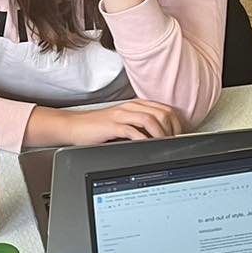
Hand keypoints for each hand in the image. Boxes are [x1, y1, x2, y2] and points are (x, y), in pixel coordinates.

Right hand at [46, 100, 185, 146]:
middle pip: (162, 113)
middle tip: (173, 143)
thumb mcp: (122, 124)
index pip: (165, 110)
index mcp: (135, 106)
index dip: (176, 124)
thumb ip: (139, 127)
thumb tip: (159, 139)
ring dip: (161, 134)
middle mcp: (130, 107)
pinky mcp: (112, 125)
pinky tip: (146, 146)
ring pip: (151, 119)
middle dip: (172, 129)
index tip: (178, 137)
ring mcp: (121, 115)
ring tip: (163, 145)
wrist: (73, 127)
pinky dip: (143, 139)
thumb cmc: (97, 128)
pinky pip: (133, 130)